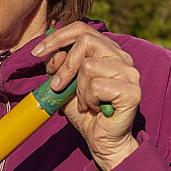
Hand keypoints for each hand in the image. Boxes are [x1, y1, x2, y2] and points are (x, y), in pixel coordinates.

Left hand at [32, 22, 140, 170]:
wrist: (103, 141)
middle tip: (57, 86)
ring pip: (89, 66)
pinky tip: (96, 109)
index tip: (37, 52)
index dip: (57, 37)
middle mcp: (122, 57)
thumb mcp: (65, 85)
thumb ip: (58, 67)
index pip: (82, 29)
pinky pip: (96, 86)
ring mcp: (130, 72)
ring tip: (85, 103)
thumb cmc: (86, 112)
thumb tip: (52, 51)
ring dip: (79, 89)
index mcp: (108, 51)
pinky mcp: (132, 90)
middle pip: (86, 40)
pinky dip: (88, 100)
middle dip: (65, 64)